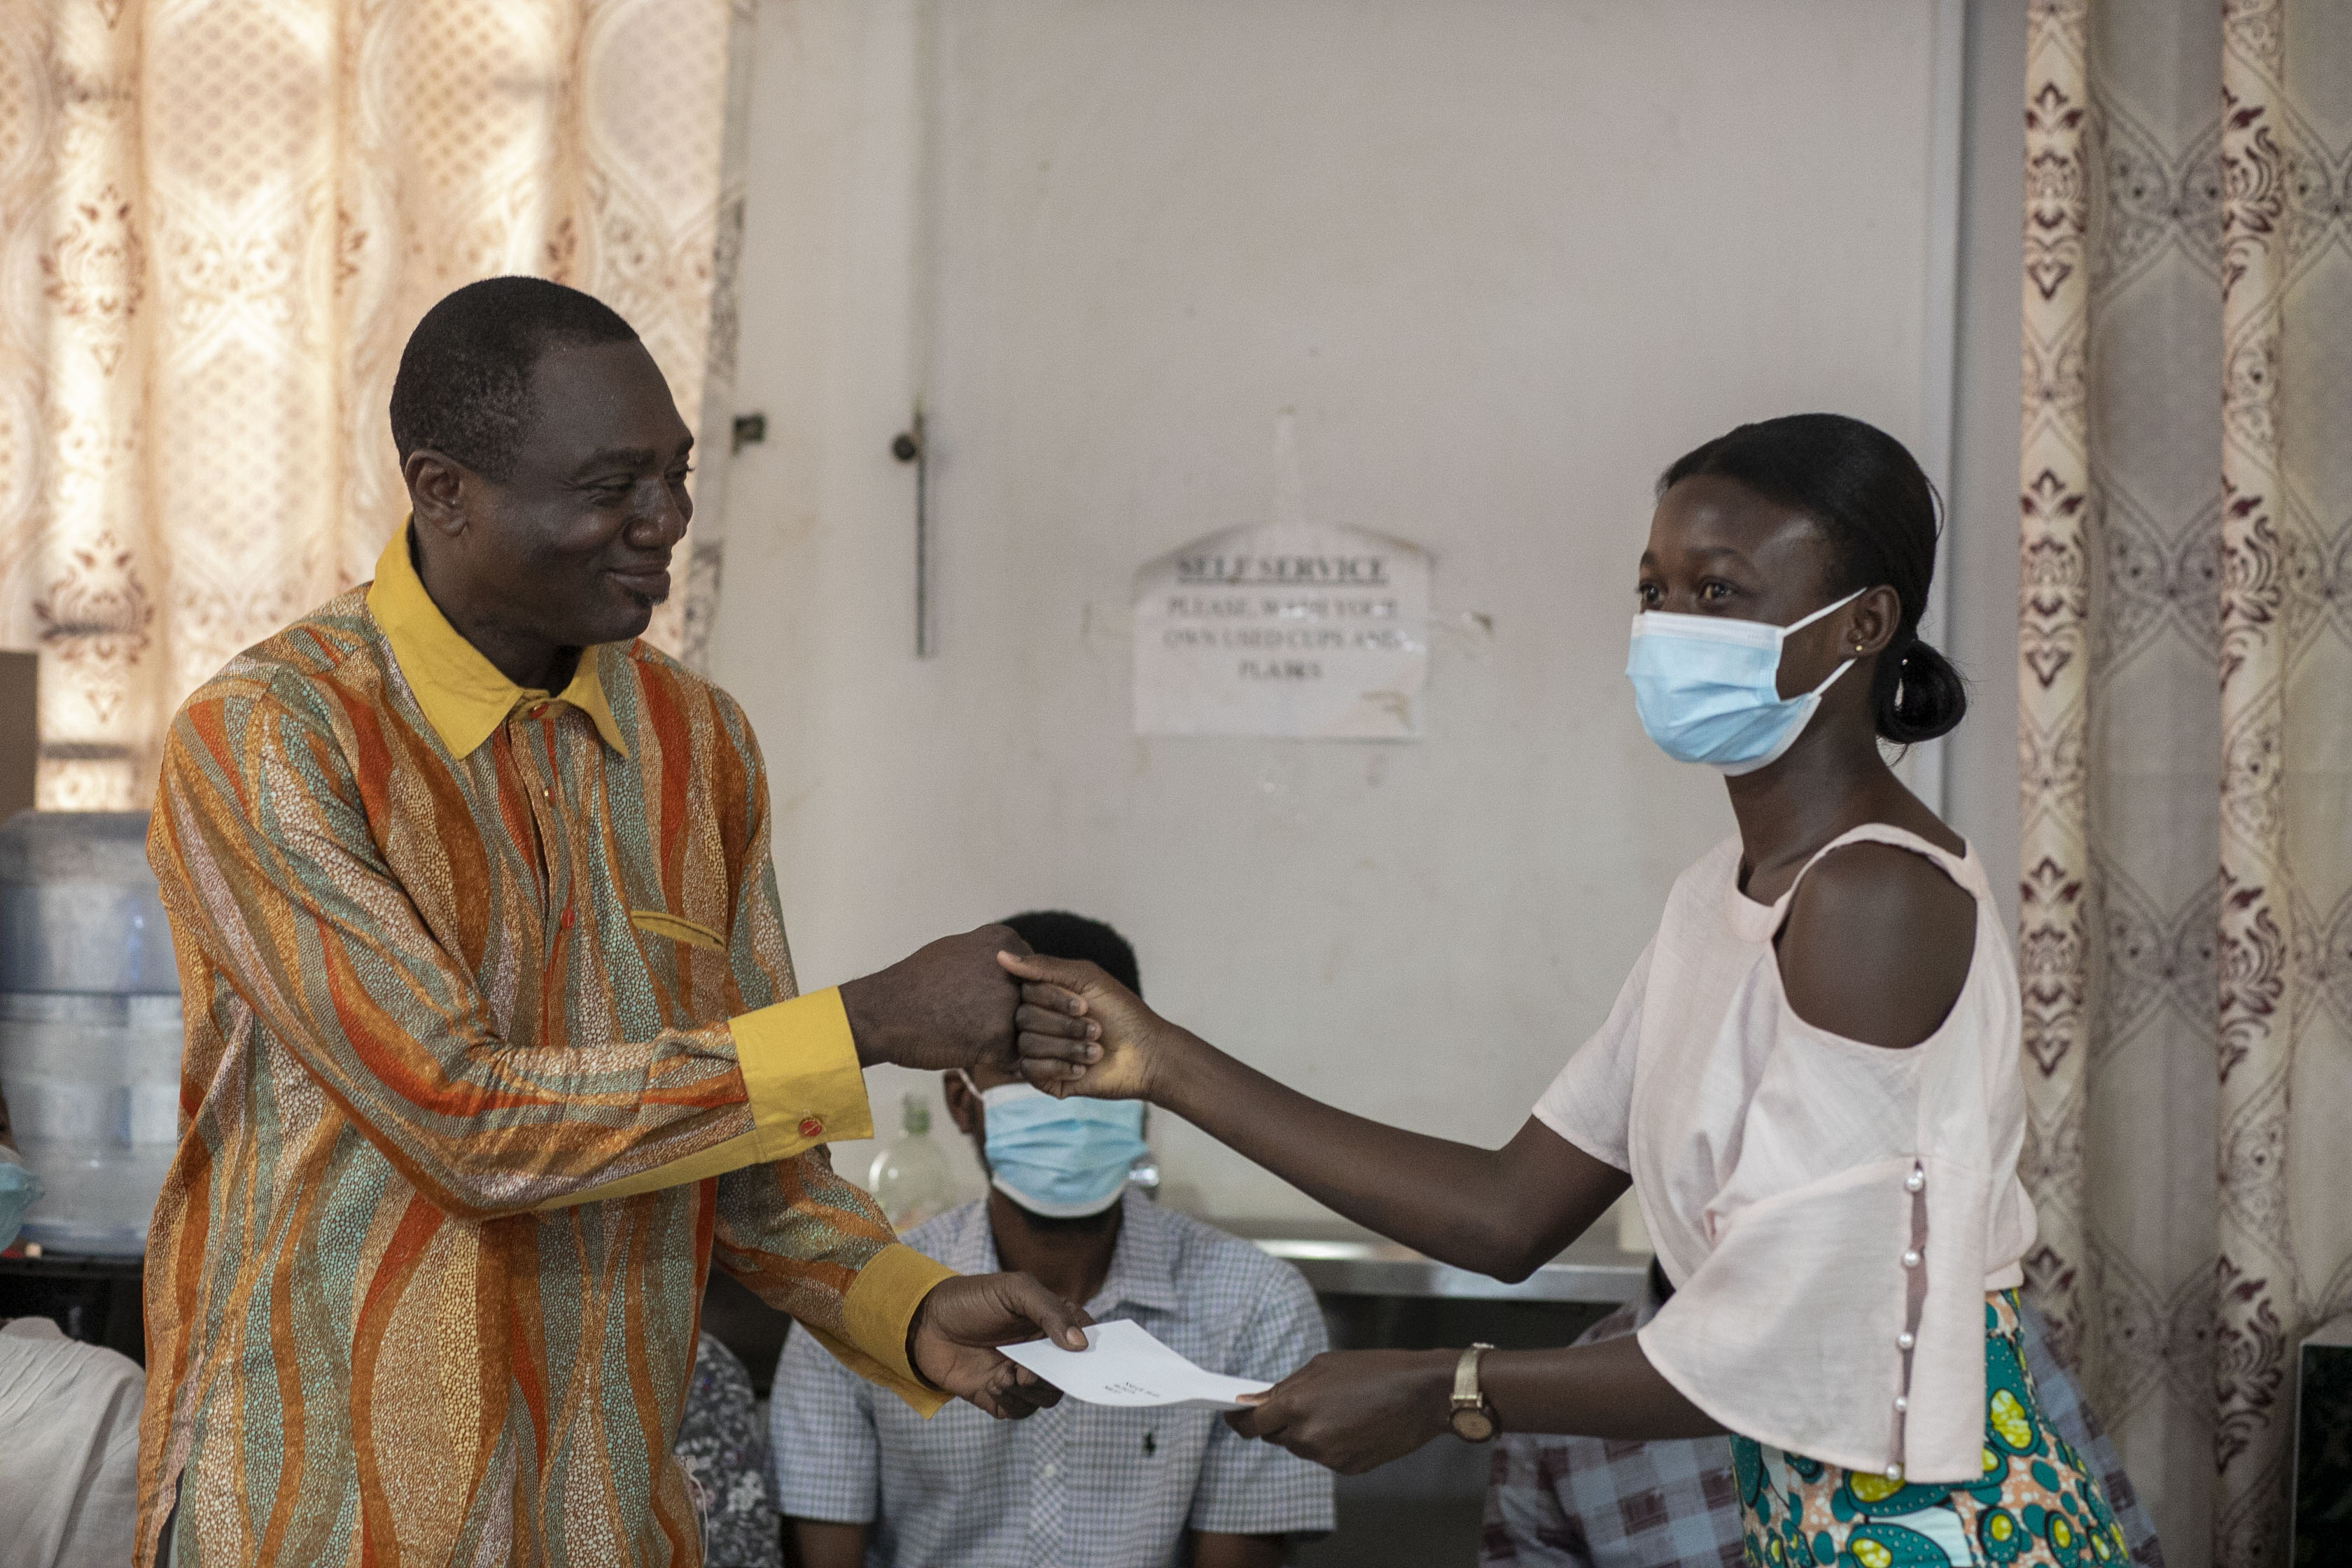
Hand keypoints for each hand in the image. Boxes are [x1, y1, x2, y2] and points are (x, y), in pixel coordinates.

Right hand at [839, 925, 1032, 1071]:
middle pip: (1033, 1001)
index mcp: (1004, 941)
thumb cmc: (915, 984)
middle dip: (1012, 1016)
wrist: (882, 1012)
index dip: (1009, 993)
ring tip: (968, 1032)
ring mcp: (1008, 1002)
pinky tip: (965, 1046)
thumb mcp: (959, 950)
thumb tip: (1022, 968)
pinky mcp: (1000, 1036)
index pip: (1032, 974)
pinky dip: (994, 1057)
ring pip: (1026, 1029)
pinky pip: (1013, 1055)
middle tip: (973, 1019)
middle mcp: (1013, 967)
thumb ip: (994, 957)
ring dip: (1006, 1038)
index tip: (977, 998)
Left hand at [908, 1272, 1092, 1418]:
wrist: (924, 1322)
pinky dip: (1012, 1399)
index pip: (1086, 1338)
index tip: (1083, 1354)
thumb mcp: (1015, 1291)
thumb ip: (1049, 1312)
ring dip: (1032, 1388)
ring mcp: (1021, 1375)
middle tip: (1032, 1369)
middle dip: (1057, 1376)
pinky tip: (994, 1380)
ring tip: (1008, 1373)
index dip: (1092, 1348)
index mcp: (1051, 1322)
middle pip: (1070, 1374)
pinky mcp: (1000, 1396)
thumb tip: (1080, 1344)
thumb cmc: (972, 1299)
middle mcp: (1041, 1352)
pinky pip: (1021, 1410)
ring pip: (1048, 1396)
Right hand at [995, 952, 1177, 1099]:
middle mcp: (1037, 1022)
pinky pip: (1029, 1070)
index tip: (1085, 1004)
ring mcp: (1038, 1051)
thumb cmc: (1121, 1012)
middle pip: (1022, 1018)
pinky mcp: (1044, 1079)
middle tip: (1096, 1028)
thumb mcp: (1086, 978)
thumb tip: (999, 955)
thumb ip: (1043, 966)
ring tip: (1096, 1050)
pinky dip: (1059, 1067)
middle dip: (1064, 1025)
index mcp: (1044, 996)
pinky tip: (1083, 1069)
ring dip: (1067, 1046)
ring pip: (1025, 1044)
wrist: (1147, 1055)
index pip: (1023, 992)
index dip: (1053, 999)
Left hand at [1222, 1349, 1454, 1473]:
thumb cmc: (1376, 1370)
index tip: (1232, 1416)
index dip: (1237, 1422)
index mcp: (1296, 1405)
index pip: (1250, 1425)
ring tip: (1339, 1408)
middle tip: (1304, 1402)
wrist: (1422, 1395)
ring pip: (1301, 1447)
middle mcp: (1306, 1436)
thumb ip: (1287, 1386)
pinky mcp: (1346, 1468)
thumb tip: (1259, 1401)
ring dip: (1308, 1431)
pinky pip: (1325, 1457)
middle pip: (1275, 1436)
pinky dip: (1331, 1443)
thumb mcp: (1323, 1364)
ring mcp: (1327, 1456)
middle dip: (1280, 1422)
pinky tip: (1354, 1424)